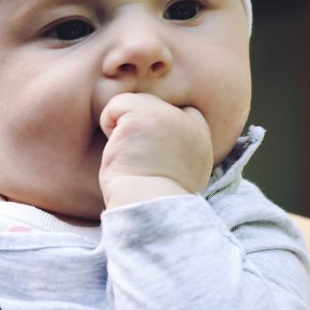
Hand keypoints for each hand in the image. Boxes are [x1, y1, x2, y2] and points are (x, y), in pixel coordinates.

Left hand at [98, 92, 213, 207]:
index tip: (151, 151)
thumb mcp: (181, 173)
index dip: (159, 124)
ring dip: (123, 127)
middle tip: (139, 160)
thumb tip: (155, 142)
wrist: (149, 207)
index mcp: (201, 139)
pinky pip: (116, 105)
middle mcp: (189, 122)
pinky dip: (108, 124)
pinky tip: (119, 147)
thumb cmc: (153, 199)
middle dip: (137, 127)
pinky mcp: (143, 115)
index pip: (184, 112)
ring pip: (135, 102)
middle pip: (153, 105)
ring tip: (130, 155)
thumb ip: (177, 150)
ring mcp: (167, 114)